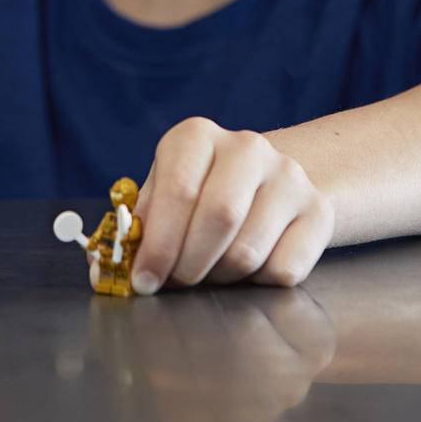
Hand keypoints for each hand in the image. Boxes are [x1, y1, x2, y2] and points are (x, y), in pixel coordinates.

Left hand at [131, 118, 333, 293]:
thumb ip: (135, 230)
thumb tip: (102, 270)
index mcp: (196, 137)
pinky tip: (247, 269)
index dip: (158, 243)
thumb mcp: (161, 199)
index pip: (178, 189)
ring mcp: (289, 177)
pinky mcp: (318, 211)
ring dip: (220, 277)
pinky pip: (284, 269)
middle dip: (189, 265)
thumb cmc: (197, 198)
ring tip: (210, 272)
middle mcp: (247, 147)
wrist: (264, 187)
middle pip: (218, 217)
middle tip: (176, 285)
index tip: (145, 281)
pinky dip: (258, 284)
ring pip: (249, 250)